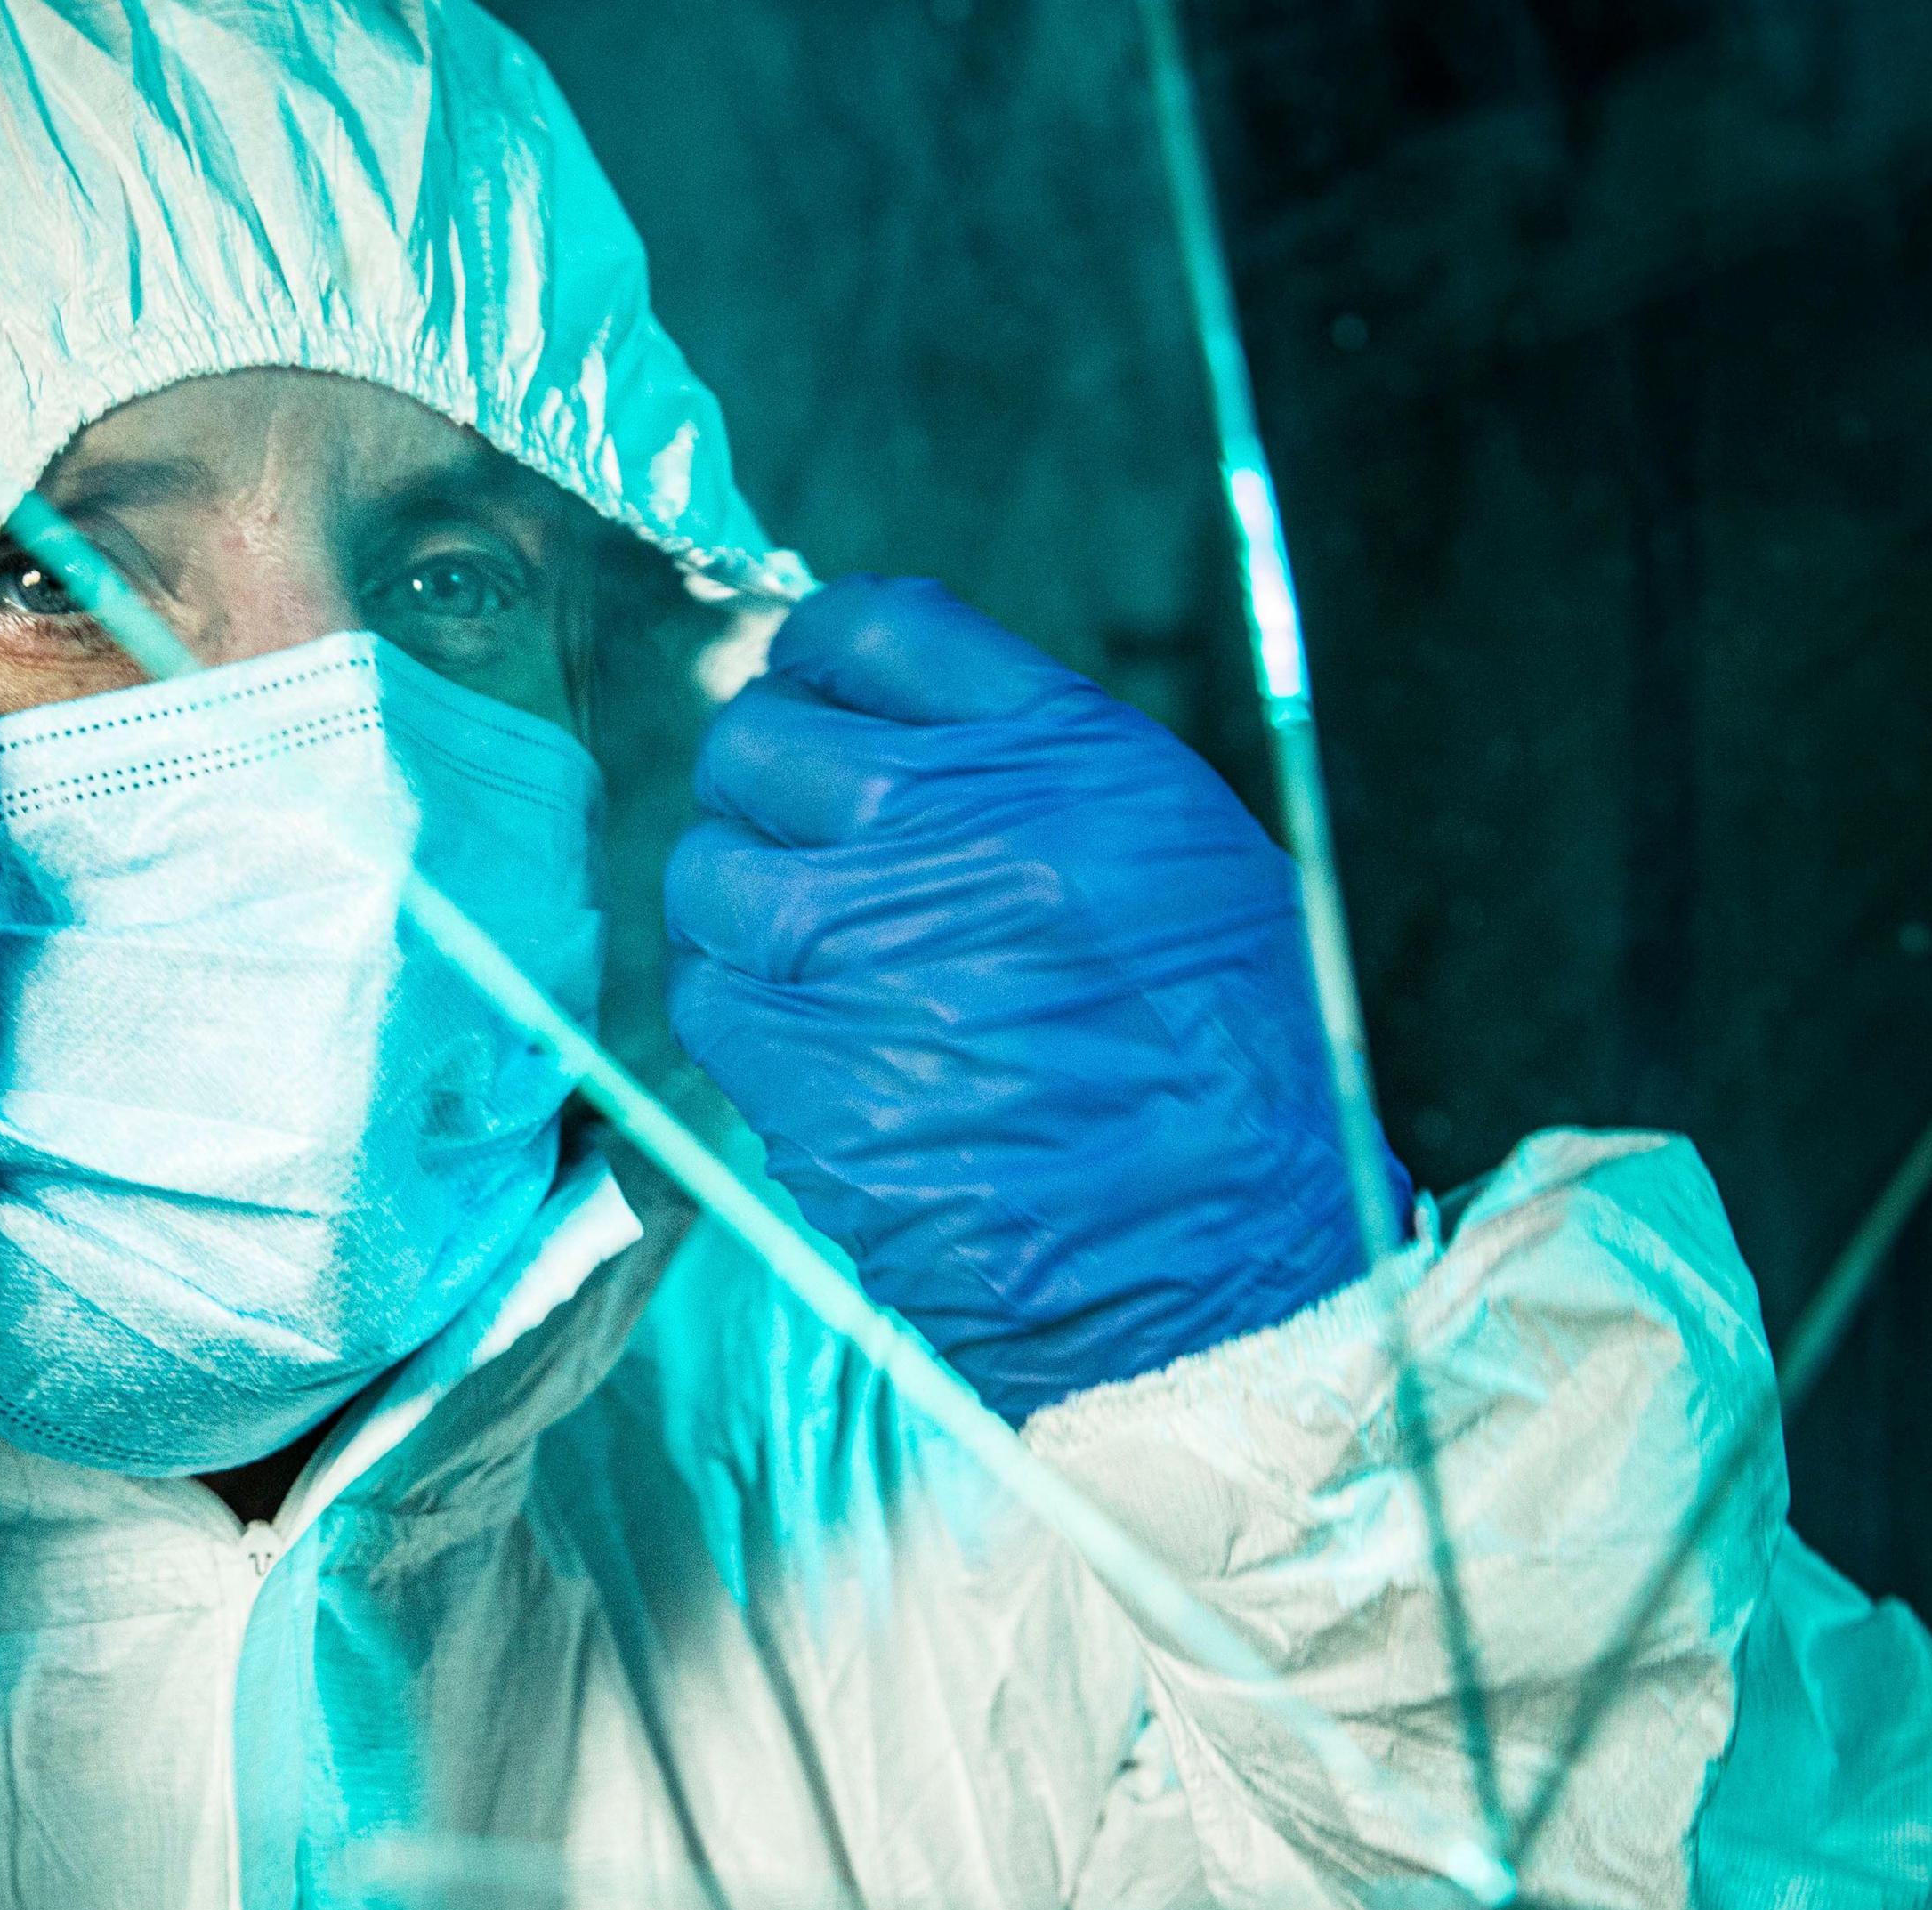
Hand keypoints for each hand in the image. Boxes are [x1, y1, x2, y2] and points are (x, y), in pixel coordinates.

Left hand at [665, 578, 1407, 1420]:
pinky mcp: (795, 1071)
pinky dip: (739, 1002)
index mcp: (1057, 756)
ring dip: (744, 895)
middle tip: (810, 829)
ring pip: (705, 864)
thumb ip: (1027, 760)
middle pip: (758, 732)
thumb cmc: (1229, 1059)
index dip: (824, 653)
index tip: (820, 689)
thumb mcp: (1179, 851)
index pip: (873, 627)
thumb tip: (875, 713)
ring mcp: (854, 951)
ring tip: (818, 949)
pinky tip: (812, 1033)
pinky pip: (702, 991)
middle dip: (771, 773)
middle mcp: (944, 831)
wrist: (1222, 1260)